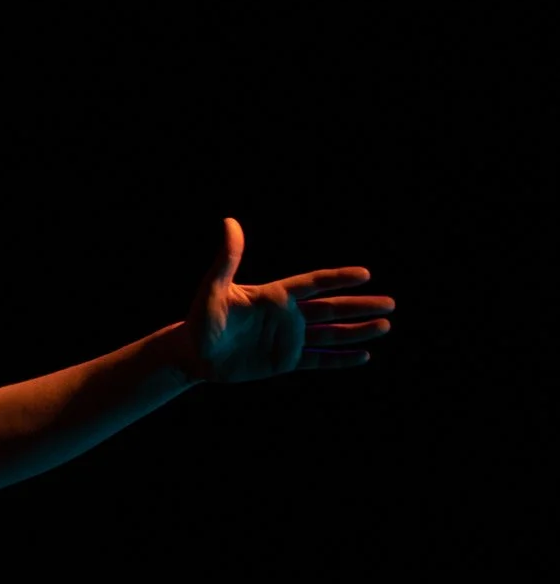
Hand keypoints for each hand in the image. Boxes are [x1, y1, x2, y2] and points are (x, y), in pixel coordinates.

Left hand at [180, 218, 394, 383]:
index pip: (313, 283)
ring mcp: (289, 339)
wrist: (194, 354)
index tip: (365, 274)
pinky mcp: (285, 361)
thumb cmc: (201, 319)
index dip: (337, 278)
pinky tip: (363, 356)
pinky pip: (318, 360)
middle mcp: (288, 316)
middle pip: (331, 308)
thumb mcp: (214, 289)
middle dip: (360, 306)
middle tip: (390, 303)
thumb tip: (230, 222)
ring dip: (357, 331)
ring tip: (385, 325)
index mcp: (275, 296)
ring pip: (331, 334)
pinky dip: (339, 359)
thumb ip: (228, 258)